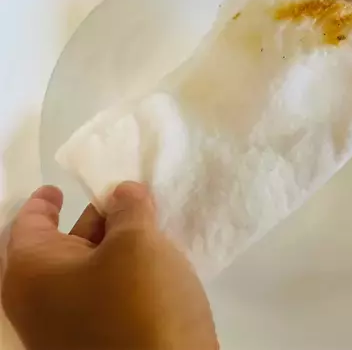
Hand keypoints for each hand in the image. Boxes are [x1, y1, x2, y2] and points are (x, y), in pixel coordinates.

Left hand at [1, 182, 218, 349]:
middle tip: (124, 198)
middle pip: (61, 246)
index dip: (43, 201)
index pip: (29, 224)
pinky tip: (154, 262)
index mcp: (33, 273)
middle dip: (93, 219)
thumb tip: (123, 194)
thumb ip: (129, 208)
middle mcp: (40, 303)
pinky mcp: (99, 342)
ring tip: (147, 225)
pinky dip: (123, 273)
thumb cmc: (140, 302)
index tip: (58, 187)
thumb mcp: (137, 242)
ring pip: (87, 272)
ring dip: (114, 246)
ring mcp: (69, 328)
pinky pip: (104, 296)